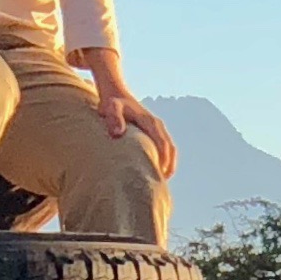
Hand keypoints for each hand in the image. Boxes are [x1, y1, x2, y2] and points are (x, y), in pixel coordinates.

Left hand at [72, 47, 176, 171]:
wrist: (116, 93)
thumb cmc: (112, 102)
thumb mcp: (110, 108)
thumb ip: (113, 119)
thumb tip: (118, 133)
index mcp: (150, 122)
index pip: (163, 145)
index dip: (164, 162)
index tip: (160, 177)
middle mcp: (157, 126)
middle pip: (170, 149)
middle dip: (168, 167)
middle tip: (161, 186)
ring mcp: (157, 128)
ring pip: (170, 149)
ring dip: (168, 165)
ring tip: (159, 183)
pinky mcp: (153, 132)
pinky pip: (164, 148)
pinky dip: (164, 161)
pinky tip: (155, 172)